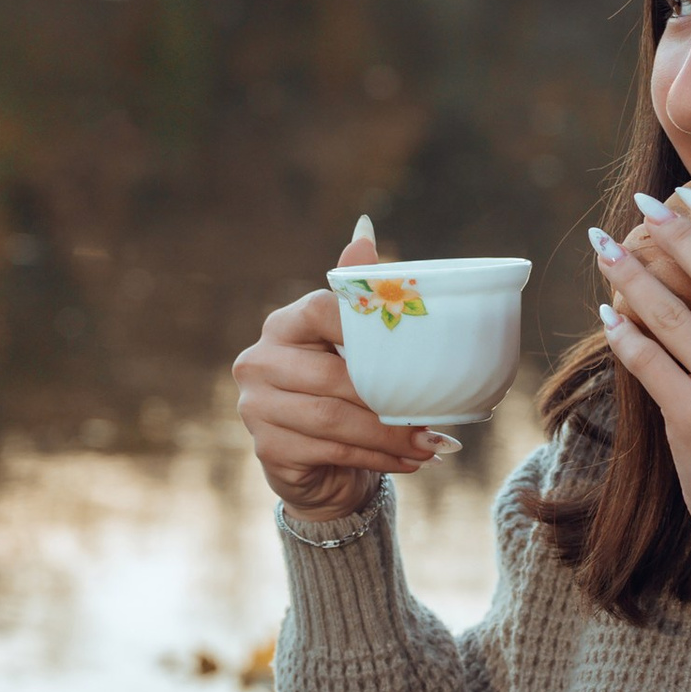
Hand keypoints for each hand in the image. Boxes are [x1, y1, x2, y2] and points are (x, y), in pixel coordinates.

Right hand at [234, 220, 445, 517]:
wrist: (319, 464)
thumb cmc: (342, 395)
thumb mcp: (352, 345)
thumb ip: (358, 293)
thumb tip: (363, 227)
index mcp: (283, 324)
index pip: (320, 310)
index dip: (362, 324)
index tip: (407, 346)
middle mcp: (259, 360)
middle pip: (332, 376)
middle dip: (389, 400)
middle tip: (434, 416)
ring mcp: (255, 407)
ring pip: (332, 418)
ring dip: (388, 435)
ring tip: (429, 443)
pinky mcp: (266, 448)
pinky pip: (329, 450)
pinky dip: (376, 458)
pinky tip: (408, 461)